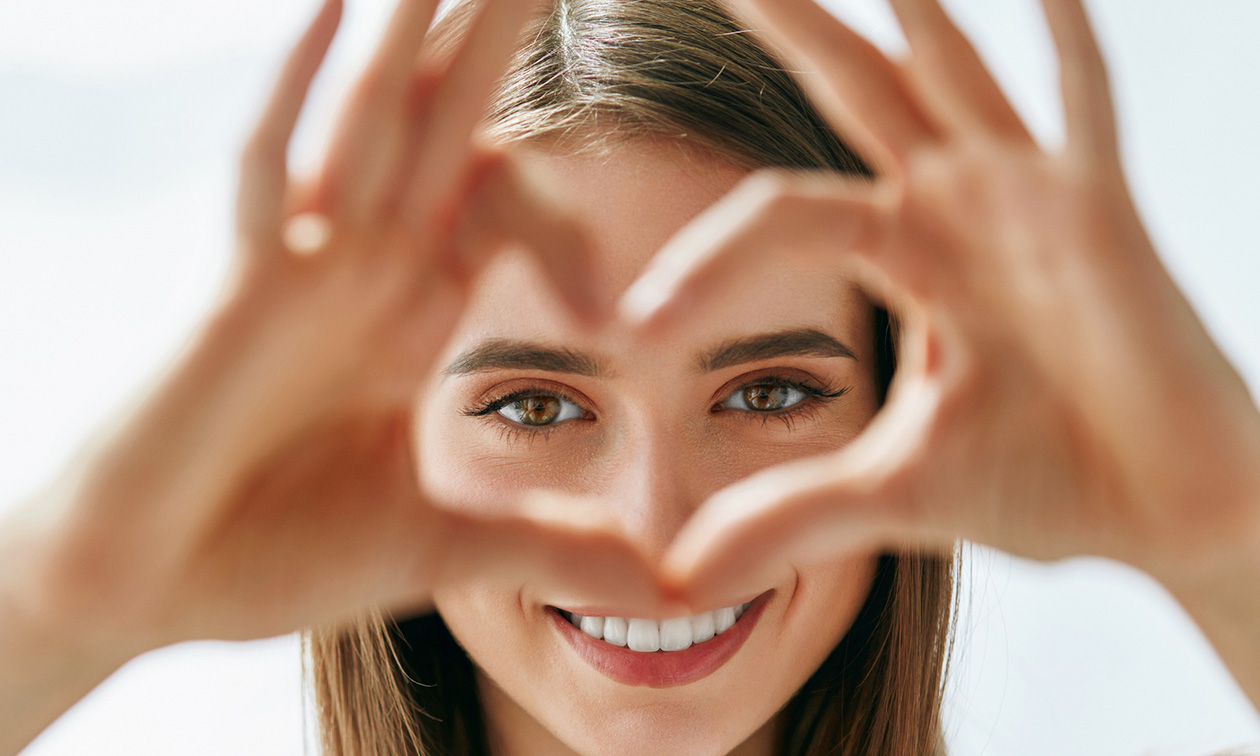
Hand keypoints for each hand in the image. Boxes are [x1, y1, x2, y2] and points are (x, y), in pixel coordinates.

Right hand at [1, 0, 663, 673]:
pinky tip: (338, 6)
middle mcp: (364, 269)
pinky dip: (299, 91)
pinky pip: (268, 169)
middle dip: (493, 38)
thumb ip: (553, 549)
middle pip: (445, 126)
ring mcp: (300, 268)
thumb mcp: (445, 549)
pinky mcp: (238, 290)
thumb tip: (664, 590)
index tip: (616, 258)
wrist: (148, 593)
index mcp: (411, 314)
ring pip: (373, 120)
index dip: (563, 215)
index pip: (502, 210)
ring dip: (417, 30)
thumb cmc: (271, 556)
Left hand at [619, 0, 1259, 605]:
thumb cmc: (1046, 482)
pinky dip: (1066, 41)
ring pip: (949, 71)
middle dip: (786, 23)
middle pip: (849, 89)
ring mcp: (1029, 199)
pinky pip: (1084, 106)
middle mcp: (955, 207)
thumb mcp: (892, 495)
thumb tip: (675, 578)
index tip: (632, 326)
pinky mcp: (1104, 214)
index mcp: (902, 255)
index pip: (775, 219)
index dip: (702, 265)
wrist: (1168, 512)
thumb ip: (787, 516)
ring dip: (907, 7)